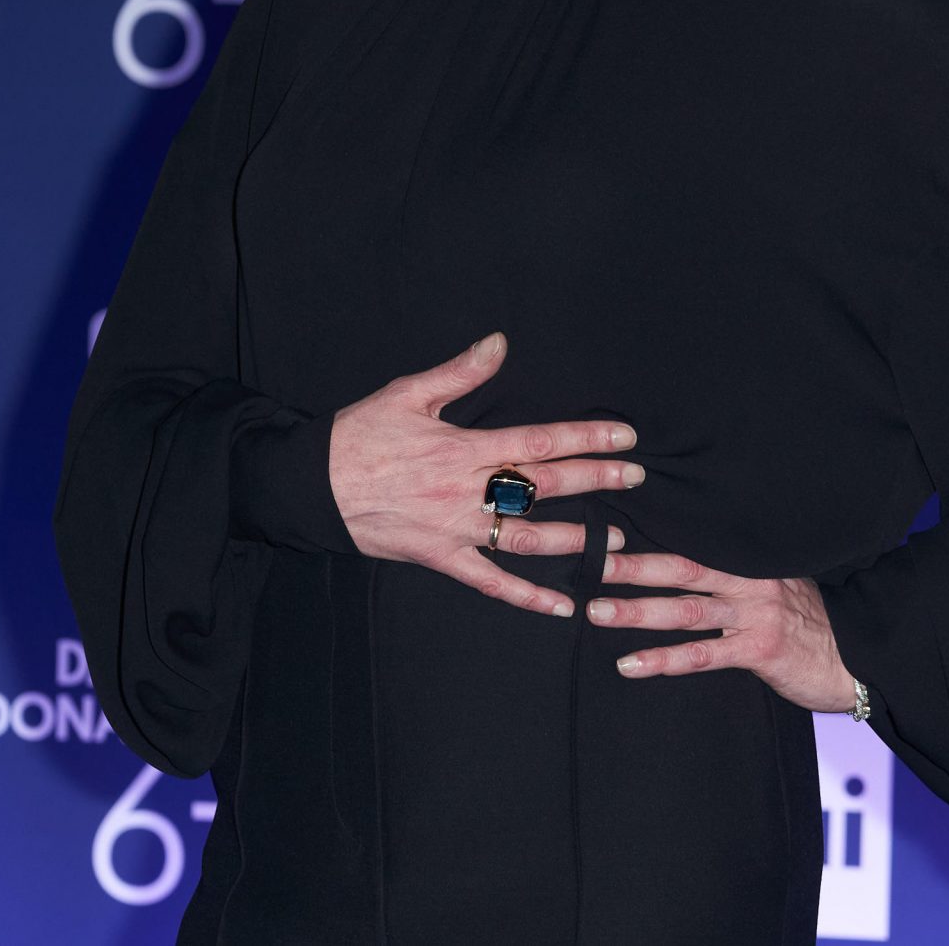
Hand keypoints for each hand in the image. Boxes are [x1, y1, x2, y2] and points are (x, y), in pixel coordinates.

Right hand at [327, 331, 641, 618]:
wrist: (312, 487)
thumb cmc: (359, 436)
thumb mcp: (407, 393)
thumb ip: (460, 371)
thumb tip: (500, 341)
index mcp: (463, 448)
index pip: (539, 441)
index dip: (585, 438)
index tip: (623, 437)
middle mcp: (466, 492)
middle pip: (544, 487)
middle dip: (595, 481)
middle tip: (636, 479)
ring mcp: (456, 530)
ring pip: (527, 539)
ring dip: (575, 541)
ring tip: (616, 542)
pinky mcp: (442, 559)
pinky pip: (491, 583)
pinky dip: (528, 598)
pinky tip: (563, 606)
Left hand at [585, 550, 858, 713]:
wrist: (854, 658)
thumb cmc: (807, 622)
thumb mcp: (772, 585)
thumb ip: (732, 575)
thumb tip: (678, 567)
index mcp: (747, 559)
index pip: (691, 541)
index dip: (649, 534)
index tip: (606, 528)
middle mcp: (749, 580)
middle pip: (680, 567)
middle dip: (630, 565)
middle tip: (588, 561)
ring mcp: (754, 614)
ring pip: (685, 609)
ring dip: (637, 610)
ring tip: (594, 612)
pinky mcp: (758, 650)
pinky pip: (703, 654)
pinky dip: (663, 660)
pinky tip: (630, 664)